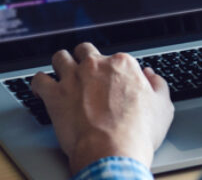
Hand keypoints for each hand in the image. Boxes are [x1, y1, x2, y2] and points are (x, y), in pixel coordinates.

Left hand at [31, 43, 173, 173]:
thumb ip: (158, 85)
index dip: (113, 70)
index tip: (112, 80)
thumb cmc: (138, 132)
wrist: (113, 151)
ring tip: (61, 73)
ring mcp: (73, 78)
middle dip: (84, 59)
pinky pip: (39, 80)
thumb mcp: (163, 107)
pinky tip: (41, 88)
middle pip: (85, 50)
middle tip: (85, 72)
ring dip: (61, 64)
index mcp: (123, 65)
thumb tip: (151, 76)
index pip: (115, 57)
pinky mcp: (54, 95)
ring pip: (60, 57)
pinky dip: (38, 83)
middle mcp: (96, 65)